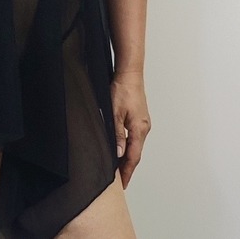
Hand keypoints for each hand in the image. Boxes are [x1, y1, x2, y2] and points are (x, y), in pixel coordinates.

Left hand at [110, 70, 150, 188]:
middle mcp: (144, 128)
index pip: (133, 157)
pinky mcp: (140, 118)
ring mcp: (143, 123)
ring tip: (119, 168)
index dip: (127, 171)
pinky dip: (130, 146)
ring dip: (129, 157)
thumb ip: (117, 133)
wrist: (130, 74)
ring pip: (136, 145)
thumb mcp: (115, 112)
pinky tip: (123, 148)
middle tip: (120, 180)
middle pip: (136, 153)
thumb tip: (118, 153)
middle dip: (128, 167)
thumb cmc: (122, 89)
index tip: (123, 184)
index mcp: (139, 129)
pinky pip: (135, 137)